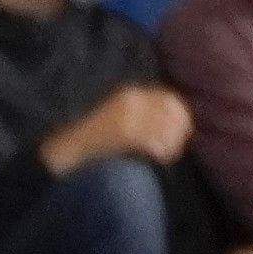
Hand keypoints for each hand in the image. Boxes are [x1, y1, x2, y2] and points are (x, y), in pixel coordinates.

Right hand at [47, 81, 193, 171]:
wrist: (66, 150)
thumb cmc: (94, 141)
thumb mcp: (118, 118)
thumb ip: (142, 115)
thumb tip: (174, 124)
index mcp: (129, 94)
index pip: (169, 98)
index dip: (182, 115)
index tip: (185, 131)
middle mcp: (131, 100)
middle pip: (172, 112)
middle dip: (180, 130)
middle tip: (177, 147)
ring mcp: (128, 116)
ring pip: (167, 128)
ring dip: (172, 143)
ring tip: (167, 155)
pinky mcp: (125, 132)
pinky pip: (154, 141)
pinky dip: (162, 152)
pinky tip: (158, 159)